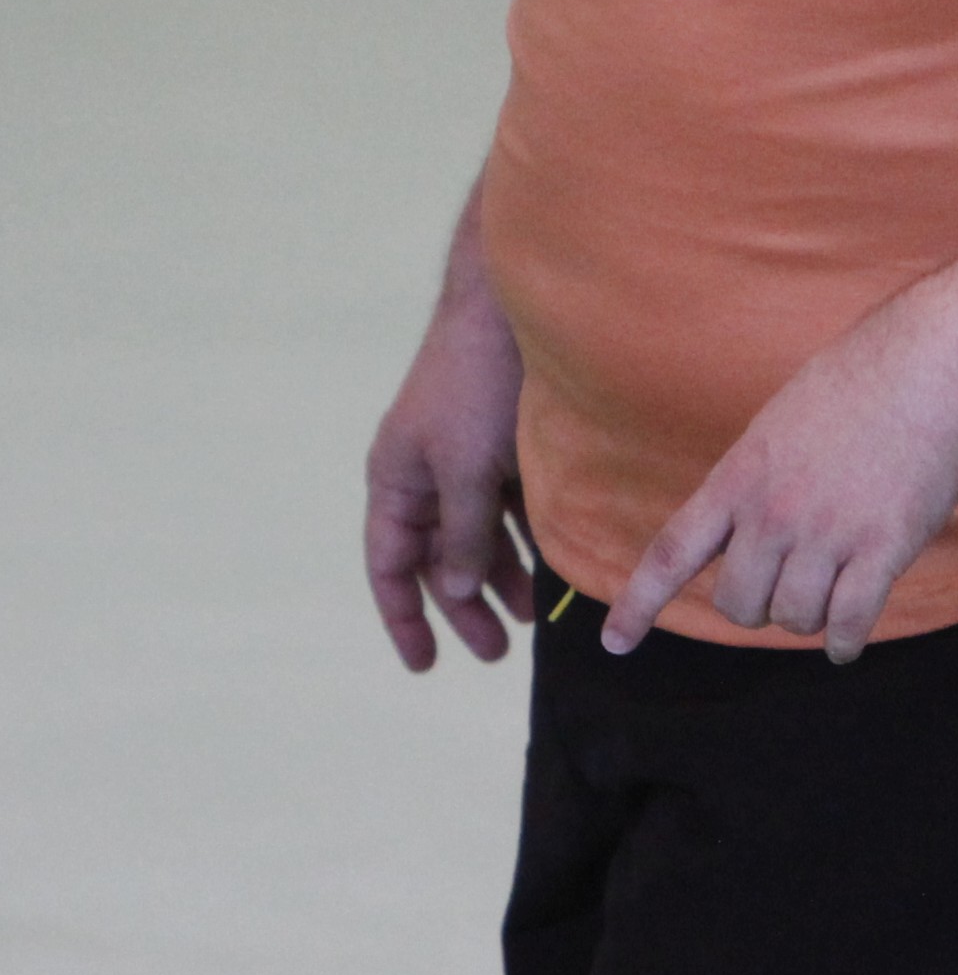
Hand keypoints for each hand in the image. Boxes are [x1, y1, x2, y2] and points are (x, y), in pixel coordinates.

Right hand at [365, 277, 532, 670]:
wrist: (508, 308)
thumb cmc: (475, 387)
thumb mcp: (465, 470)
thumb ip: (460, 534)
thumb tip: (452, 591)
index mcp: (394, 479)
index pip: (389, 564)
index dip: (403, 617)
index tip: (424, 666)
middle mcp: (422, 472)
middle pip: (434, 558)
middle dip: (461, 607)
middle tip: (495, 653)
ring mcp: (462, 458)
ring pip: (475, 534)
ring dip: (500, 575)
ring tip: (533, 615)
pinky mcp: (500, 443)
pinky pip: (506, 507)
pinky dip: (522, 537)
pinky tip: (550, 562)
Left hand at [602, 286, 957, 664]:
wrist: (927, 361)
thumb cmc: (855, 384)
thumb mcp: (775, 427)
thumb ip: (751, 485)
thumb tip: (739, 540)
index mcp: (738, 477)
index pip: (672, 552)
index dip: (639, 604)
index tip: (615, 642)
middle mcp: (773, 511)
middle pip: (738, 604)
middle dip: (759, 607)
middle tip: (787, 584)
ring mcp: (827, 532)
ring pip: (795, 618)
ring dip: (810, 617)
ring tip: (832, 588)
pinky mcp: (883, 547)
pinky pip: (850, 623)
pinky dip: (846, 642)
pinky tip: (849, 640)